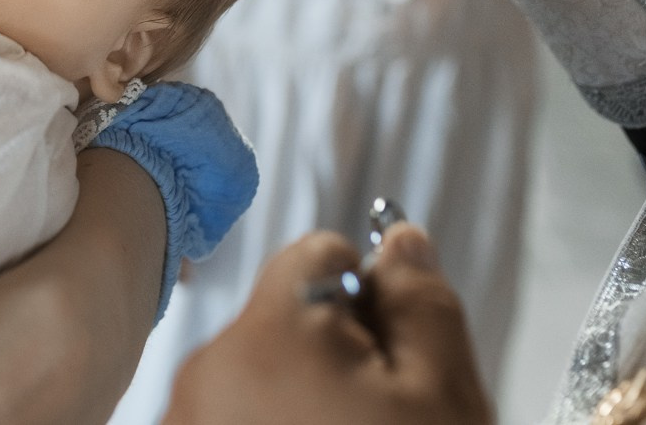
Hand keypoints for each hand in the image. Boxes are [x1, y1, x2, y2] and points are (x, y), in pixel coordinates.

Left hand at [163, 227, 492, 424]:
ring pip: (258, 382)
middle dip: (337, 359)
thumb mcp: (442, 395)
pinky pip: (235, 423)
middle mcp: (202, 375)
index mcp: (267, 334)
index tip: (397, 363)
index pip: (318, 254)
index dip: (371, 298)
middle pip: (284, 322)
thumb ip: (420, 302)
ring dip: (302, 407)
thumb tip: (398, 240)